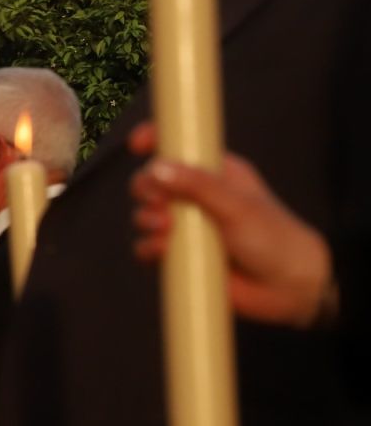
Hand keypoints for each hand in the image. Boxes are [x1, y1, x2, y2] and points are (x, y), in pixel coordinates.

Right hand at [128, 122, 334, 326]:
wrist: (288, 286)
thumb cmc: (274, 238)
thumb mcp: (237, 205)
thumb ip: (197, 185)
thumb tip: (157, 168)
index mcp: (216, 172)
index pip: (180, 146)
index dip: (155, 139)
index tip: (137, 144)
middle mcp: (197, 197)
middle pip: (152, 181)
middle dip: (146, 190)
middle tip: (158, 202)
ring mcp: (187, 226)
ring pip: (146, 215)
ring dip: (146, 220)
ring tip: (166, 230)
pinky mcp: (180, 255)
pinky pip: (148, 248)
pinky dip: (148, 248)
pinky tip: (163, 251)